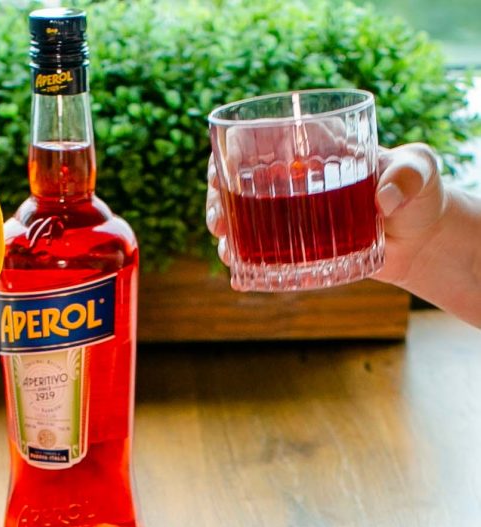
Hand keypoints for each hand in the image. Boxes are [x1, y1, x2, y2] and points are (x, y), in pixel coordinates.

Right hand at [206, 142, 446, 283]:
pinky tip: (236, 273)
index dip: (232, 149)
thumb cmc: (422, 195)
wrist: (422, 242)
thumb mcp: (421, 172)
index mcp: (317, 149)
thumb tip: (384, 198)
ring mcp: (294, 216)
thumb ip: (409, 174)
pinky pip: (262, 251)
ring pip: (244, 217)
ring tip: (226, 250)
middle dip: (218, 199)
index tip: (223, 169)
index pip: (263, 138)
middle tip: (219, 223)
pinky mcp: (299, 247)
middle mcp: (296, 181)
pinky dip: (245, 261)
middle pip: (240, 182)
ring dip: (226, 232)